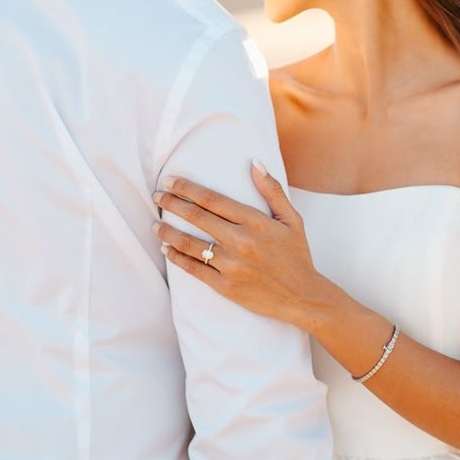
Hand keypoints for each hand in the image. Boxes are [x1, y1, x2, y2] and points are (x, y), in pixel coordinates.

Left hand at [153, 162, 325, 327]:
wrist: (303, 297)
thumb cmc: (297, 255)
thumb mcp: (292, 219)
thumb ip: (272, 190)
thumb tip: (255, 163)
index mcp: (255, 221)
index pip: (212, 199)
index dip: (187, 188)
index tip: (170, 181)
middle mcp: (240, 241)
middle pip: (196, 217)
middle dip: (172, 203)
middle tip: (157, 195)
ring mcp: (231, 265)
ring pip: (190, 244)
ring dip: (168, 232)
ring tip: (155, 225)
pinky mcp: (225, 286)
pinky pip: (194, 269)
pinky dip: (177, 258)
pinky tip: (167, 250)